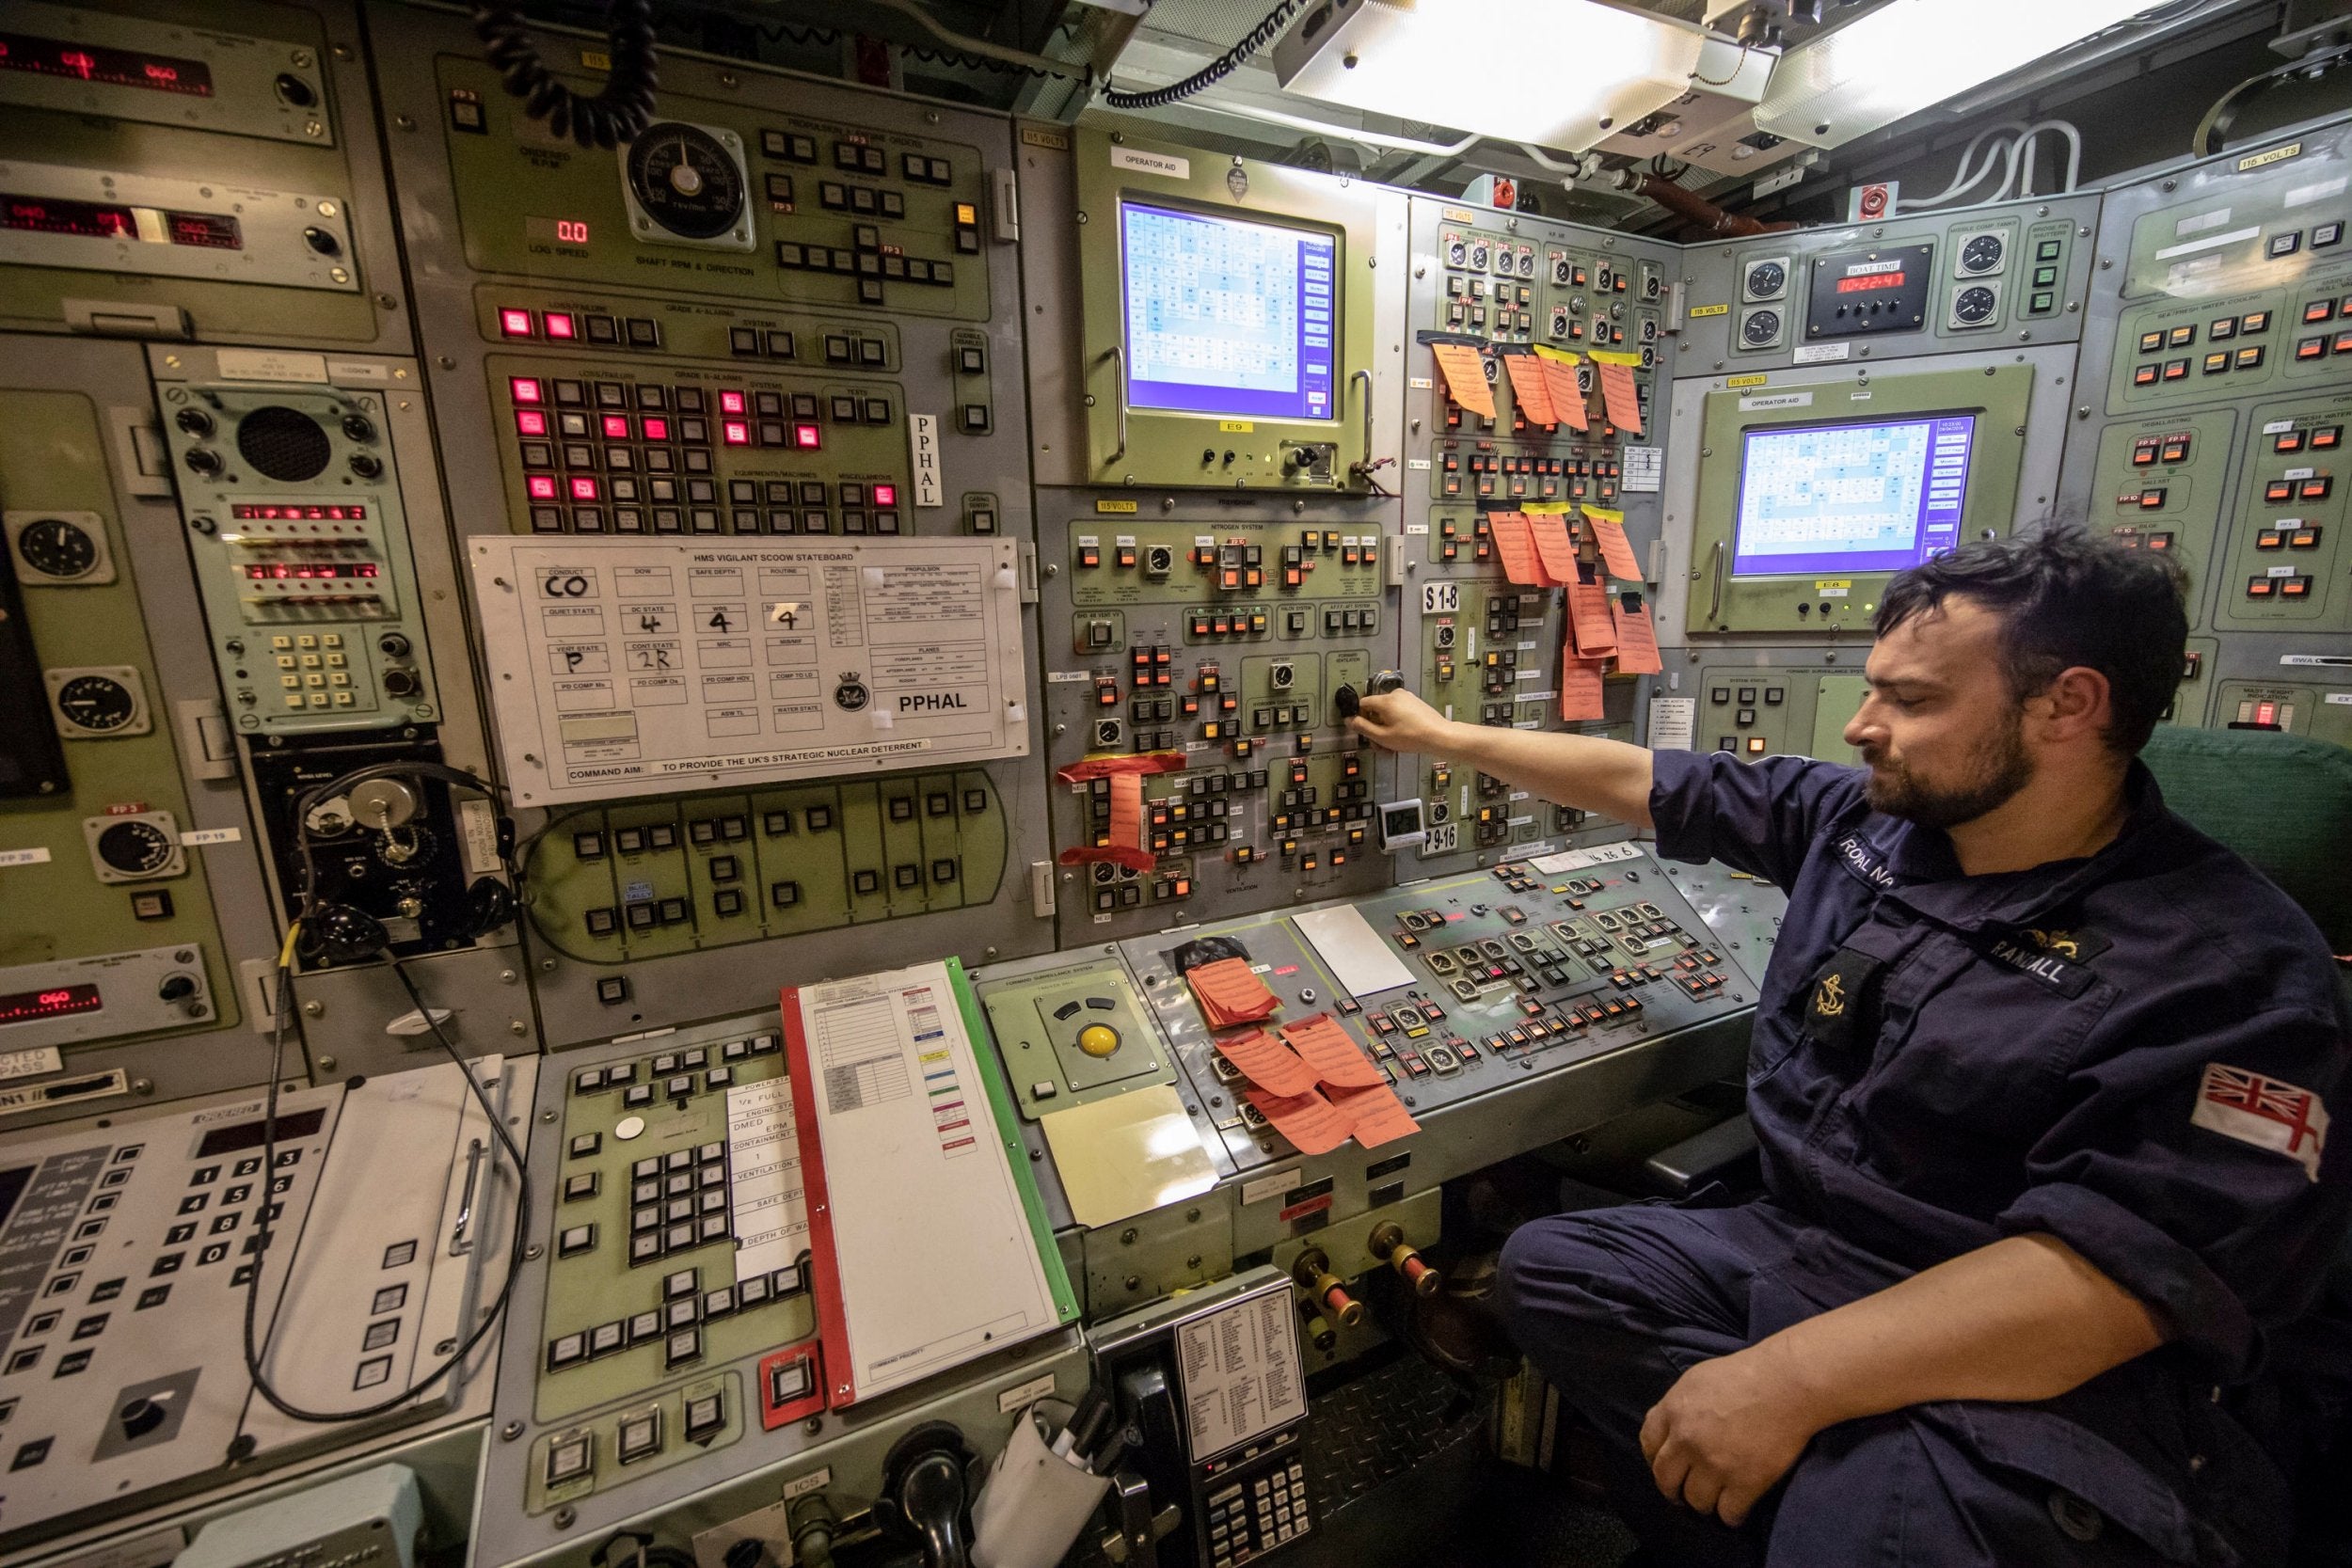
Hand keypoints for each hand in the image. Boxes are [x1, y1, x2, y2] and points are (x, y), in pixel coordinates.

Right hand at [1347, 688, 1455, 754]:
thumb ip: (1363, 727)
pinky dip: (1396, 723)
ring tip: (1391, 745)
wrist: (1440, 736)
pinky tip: (1402, 737)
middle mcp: (1395, 694)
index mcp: (1385, 700)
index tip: (1363, 731)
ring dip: (1386, 727)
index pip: (1363, 703)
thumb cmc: (1411, 737)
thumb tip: (1349, 720)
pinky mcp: (1415, 703)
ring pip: (1388, 712)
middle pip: (1376, 709)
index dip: (1360, 718)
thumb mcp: (1383, 736)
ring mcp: (1407, 697)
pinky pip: (1399, 711)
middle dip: (1375, 726)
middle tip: (1379, 744)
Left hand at [1639, 1345, 1826, 1527]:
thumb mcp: (1697, 1379)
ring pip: (1696, 1501)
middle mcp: (1687, 1440)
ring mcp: (1715, 1464)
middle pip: (1665, 1479)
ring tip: (1714, 1500)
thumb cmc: (1746, 1374)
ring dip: (1703, 1503)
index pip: (1648, 1443)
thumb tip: (1667, 1424)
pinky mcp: (1745, 1483)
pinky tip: (1736, 1511)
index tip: (1668, 1467)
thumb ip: (1677, 1404)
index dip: (1655, 1459)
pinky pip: (1728, 1513)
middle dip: (1673, 1490)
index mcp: (1674, 1410)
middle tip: (1683, 1494)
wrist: (1787, 1384)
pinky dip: (1731, 1516)